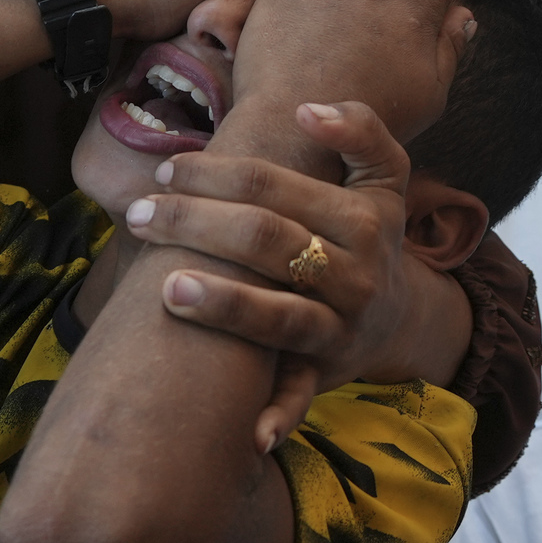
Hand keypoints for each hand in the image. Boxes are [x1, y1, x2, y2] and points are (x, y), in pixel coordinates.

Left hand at [124, 101, 463, 449]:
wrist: (402, 315)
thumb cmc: (366, 233)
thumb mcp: (383, 180)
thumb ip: (362, 132)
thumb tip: (310, 108)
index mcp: (363, 217)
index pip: (275, 188)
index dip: (216, 174)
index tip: (166, 170)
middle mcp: (357, 273)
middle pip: (267, 242)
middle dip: (197, 225)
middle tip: (139, 214)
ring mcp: (343, 326)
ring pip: (280, 317)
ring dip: (223, 305)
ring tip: (165, 289)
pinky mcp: (328, 372)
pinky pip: (301, 394)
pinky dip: (278, 415)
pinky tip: (248, 434)